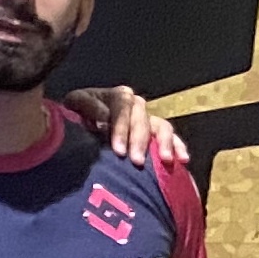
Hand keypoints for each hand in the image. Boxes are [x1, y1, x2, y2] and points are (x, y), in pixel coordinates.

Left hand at [66, 86, 191, 168]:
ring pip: (161, 126)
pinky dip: (177, 147)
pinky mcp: (155, 134)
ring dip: (163, 143)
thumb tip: (104, 118)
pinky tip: (182, 160)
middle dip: (140, 140)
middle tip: (136, 161)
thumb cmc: (78, 114)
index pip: (123, 106)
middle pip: (142, 118)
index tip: (117, 150)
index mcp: (117, 96)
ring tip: (164, 160)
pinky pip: (171, 138)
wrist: (81, 126)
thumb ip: (88, 107)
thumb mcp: (76, 103)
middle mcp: (135, 105)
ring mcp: (147, 119)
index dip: (121, 127)